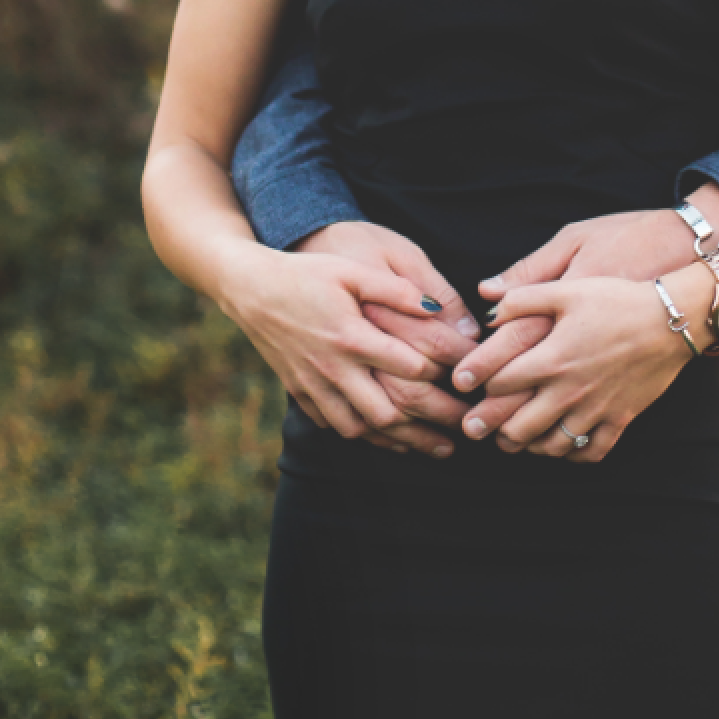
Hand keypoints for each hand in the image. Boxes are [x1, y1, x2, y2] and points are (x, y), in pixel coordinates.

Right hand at [293, 220, 479, 455]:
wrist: (251, 288)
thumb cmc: (306, 273)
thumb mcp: (353, 271)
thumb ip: (396, 291)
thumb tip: (438, 310)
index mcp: (353, 337)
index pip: (409, 368)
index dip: (443, 377)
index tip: (468, 382)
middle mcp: (335, 369)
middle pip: (389, 412)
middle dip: (430, 426)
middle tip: (463, 431)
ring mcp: (315, 385)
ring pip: (361, 428)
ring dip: (400, 441)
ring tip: (433, 447)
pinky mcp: (301, 391)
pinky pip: (335, 425)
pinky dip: (364, 436)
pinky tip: (386, 438)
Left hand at [473, 275, 704, 463]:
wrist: (671, 319)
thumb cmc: (618, 299)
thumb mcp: (568, 288)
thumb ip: (524, 297)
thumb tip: (489, 305)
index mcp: (552, 359)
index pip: (500, 383)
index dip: (477, 385)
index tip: (464, 386)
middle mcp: (570, 391)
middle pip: (519, 427)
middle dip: (493, 430)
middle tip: (477, 428)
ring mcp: (596, 410)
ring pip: (552, 446)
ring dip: (529, 446)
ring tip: (515, 440)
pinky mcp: (620, 419)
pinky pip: (593, 452)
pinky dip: (574, 455)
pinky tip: (563, 445)